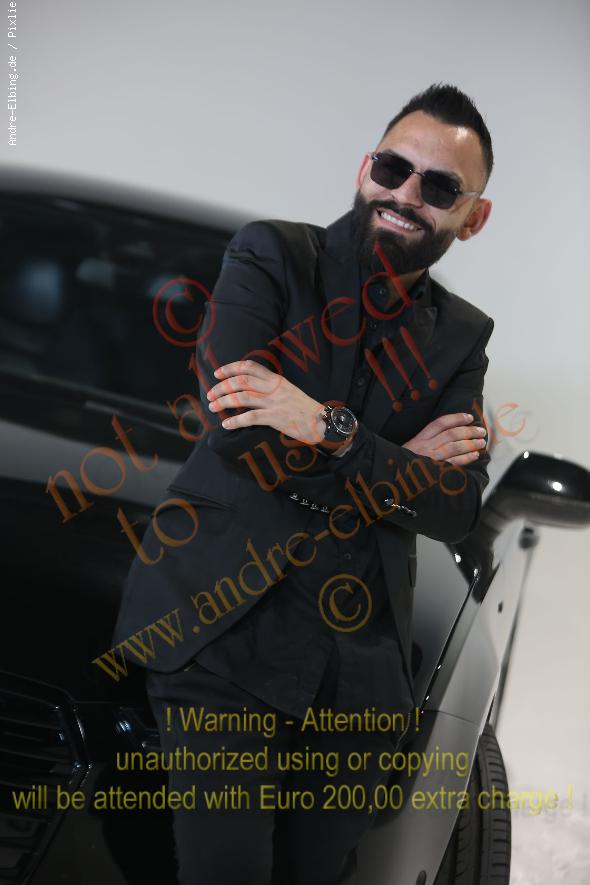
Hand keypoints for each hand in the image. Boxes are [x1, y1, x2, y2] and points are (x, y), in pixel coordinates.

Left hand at [207, 359, 325, 444]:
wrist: (323, 422)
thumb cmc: (304, 409)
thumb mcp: (288, 391)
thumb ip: (271, 387)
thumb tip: (249, 389)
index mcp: (276, 379)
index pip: (250, 366)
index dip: (231, 368)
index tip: (217, 373)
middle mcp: (274, 388)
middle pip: (241, 382)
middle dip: (222, 387)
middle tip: (210, 395)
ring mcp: (275, 402)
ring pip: (242, 398)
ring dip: (224, 402)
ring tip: (213, 408)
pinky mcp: (276, 418)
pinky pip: (251, 417)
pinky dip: (236, 421)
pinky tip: (226, 425)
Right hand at [402, 412, 487, 465]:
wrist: (392, 480)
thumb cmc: (403, 466)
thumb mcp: (409, 450)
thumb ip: (425, 443)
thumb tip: (447, 438)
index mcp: (419, 439)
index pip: (440, 423)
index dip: (456, 418)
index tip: (468, 417)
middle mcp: (425, 446)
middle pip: (451, 433)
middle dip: (469, 430)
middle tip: (481, 430)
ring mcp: (430, 458)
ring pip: (454, 446)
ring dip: (471, 443)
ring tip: (481, 442)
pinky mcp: (435, 470)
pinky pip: (454, 462)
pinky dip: (466, 457)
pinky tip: (475, 455)